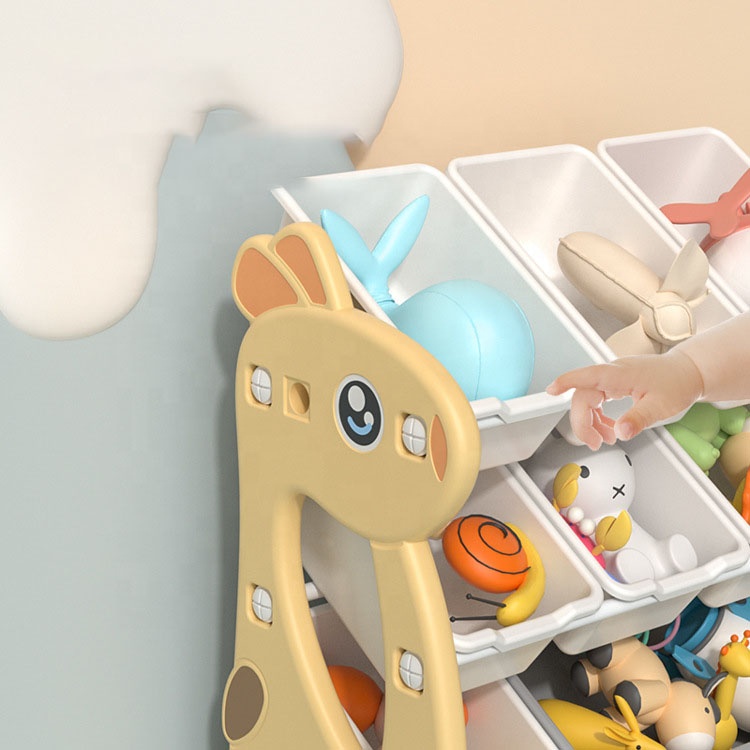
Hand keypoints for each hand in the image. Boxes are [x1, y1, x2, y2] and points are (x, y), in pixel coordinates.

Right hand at [546, 350, 702, 449]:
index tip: (551, 390)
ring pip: (588, 399)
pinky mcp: (615, 383)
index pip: (586, 376)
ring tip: (606, 439)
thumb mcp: (661, 406)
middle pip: (583, 396)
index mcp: (620, 374)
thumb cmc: (677, 382)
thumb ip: (638, 418)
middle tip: (594, 443)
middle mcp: (612, 373)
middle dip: (583, 422)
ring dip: (591, 421)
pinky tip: (610, 428)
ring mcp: (612, 378)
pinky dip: (599, 417)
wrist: (689, 372)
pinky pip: (597, 400)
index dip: (566, 382)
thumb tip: (621, 431)